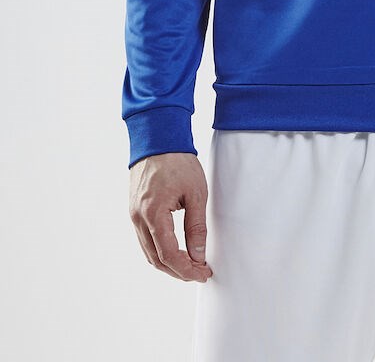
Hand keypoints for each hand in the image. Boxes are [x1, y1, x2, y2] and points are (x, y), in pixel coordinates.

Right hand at [128, 152, 213, 281]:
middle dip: (178, 271)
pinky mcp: (134, 211)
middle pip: (156, 259)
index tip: (203, 273)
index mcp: (153, 214)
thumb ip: (196, 226)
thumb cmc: (178, 161)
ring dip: (168, 263)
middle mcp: (139, 218)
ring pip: (149, 252)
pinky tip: (176, 250)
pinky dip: (160, 251)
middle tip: (200, 272)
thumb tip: (198, 255)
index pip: (169, 255)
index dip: (187, 269)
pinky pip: (145, 240)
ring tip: (191, 264)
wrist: (158, 138)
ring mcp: (133, 215)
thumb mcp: (196, 193)